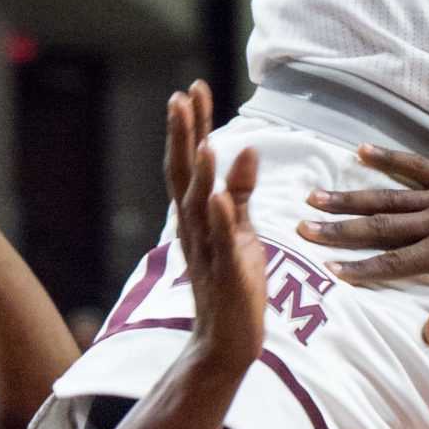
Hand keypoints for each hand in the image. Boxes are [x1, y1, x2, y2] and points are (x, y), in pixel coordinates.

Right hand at [167, 81, 265, 373]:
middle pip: (184, 175)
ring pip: (200, 206)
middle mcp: (195, 227)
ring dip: (200, 174)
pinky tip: (219, 198)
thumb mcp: (239, 228)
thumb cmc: (232, 280)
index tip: (192, 89)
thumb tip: (247, 148)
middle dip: (184, 137)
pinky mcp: (226, 273)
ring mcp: (208, 249)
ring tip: (203, 141)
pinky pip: (222, 243)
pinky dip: (221, 220)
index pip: (191, 161)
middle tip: (181, 98)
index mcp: (197, 213)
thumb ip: (241, 190)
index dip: (191, 126)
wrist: (225, 340)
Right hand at [298, 146, 428, 343]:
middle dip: (340, 228)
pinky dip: (390, 159)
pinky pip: (419, 167)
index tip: (328, 268)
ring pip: (391, 197)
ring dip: (352, 196)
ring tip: (318, 194)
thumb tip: (423, 336)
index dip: (360, 267)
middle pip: (381, 226)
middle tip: (303, 225)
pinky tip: (363, 152)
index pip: (393, 262)